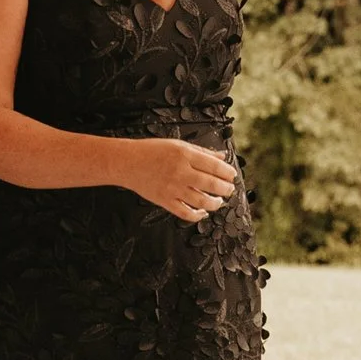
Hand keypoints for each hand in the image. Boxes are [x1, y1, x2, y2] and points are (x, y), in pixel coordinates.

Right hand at [124, 138, 238, 223]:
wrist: (128, 163)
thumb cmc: (153, 151)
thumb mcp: (179, 145)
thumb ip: (202, 152)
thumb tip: (222, 157)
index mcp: (185, 155)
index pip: (214, 166)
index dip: (227, 173)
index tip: (232, 175)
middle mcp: (180, 172)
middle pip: (211, 184)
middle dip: (225, 189)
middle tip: (230, 189)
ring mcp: (172, 188)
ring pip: (201, 201)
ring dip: (215, 203)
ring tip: (219, 201)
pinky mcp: (164, 201)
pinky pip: (185, 213)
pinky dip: (197, 215)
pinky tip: (203, 212)